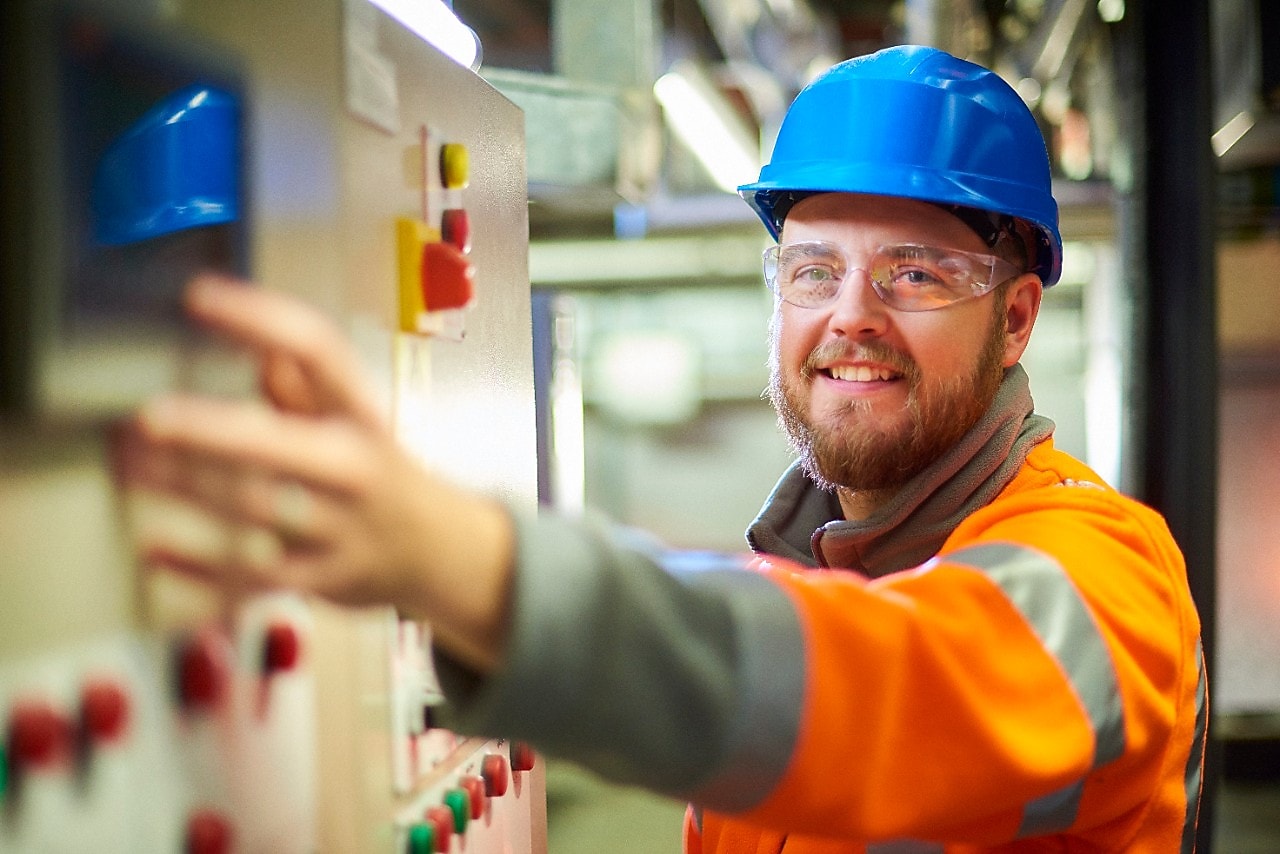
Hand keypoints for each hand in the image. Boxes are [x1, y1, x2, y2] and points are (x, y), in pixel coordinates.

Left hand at [112, 274, 513, 670]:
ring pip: (258, 511)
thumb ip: (307, 387)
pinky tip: (156, 551)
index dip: (261, 319)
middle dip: (213, 432)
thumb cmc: (381, 474)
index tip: (199, 297)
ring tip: (133, 467)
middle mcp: (355, 467)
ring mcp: (340, 527)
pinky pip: (256, 578)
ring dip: (190, 489)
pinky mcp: (322, 580)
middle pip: (282, 445)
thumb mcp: (359, 420)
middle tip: (150, 418)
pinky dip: (202, 569)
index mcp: (362, 414)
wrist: (441, 552)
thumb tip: (261, 354)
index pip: (317, 351)